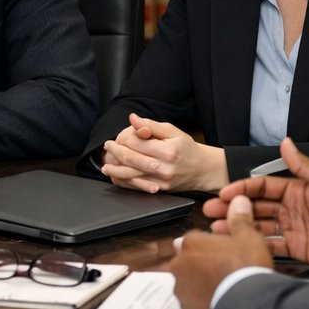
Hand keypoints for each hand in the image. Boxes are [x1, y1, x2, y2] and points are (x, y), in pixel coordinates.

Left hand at [101, 114, 229, 192]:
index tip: (118, 136)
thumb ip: (151, 125)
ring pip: (130, 176)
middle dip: (115, 152)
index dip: (124, 138)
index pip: (136, 142)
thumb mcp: (173, 131)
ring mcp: (161, 181)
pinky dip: (124, 182)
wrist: (203, 169)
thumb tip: (133, 118)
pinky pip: (136, 187)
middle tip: (107, 147)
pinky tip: (116, 177)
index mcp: (167, 150)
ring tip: (105, 166)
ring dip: (115, 170)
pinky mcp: (160, 190)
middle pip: (130, 159)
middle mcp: (163, 167)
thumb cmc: (187, 148)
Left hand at [167, 195, 273, 308]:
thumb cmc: (246, 268)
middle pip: (190, 261)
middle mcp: (180, 264)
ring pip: (189, 282)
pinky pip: (192, 303)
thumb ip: (240, 219)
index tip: (225, 252)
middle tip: (225, 270)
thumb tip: (239, 201)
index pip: (197, 239)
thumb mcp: (249, 238)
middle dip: (204, 265)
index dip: (212, 246)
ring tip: (223, 288)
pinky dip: (202, 302)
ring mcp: (181, 288)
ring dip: (201, 284)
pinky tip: (218, 302)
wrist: (247, 304)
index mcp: (191, 243)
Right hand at [203, 139, 308, 271]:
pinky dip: (254, 245)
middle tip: (210, 210)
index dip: (242, 188)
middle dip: (232, 208)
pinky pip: (271, 246)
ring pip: (258, 226)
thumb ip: (304, 165)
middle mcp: (291, 208)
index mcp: (296, 190)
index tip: (224, 193)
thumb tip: (285, 142)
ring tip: (216, 229)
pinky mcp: (296, 248)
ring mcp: (292, 229)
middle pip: (255, 206)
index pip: (262, 187)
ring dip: (238, 226)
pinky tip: (238, 244)